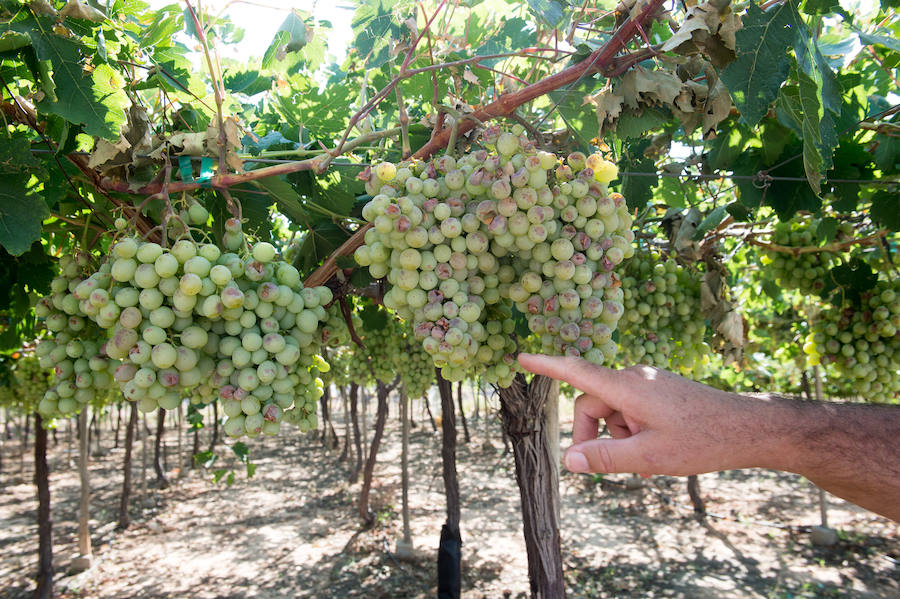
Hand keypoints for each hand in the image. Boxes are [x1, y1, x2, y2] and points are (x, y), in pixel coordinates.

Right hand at [517, 354, 763, 476]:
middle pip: (592, 403)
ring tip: (647, 460)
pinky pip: (631, 409)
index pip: (577, 372)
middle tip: (615, 466)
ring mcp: (648, 383)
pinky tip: (654, 454)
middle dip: (594, 435)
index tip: (521, 358)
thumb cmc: (702, 441)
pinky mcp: (659, 391)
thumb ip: (605, 458)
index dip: (547, 366)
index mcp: (627, 387)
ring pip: (612, 410)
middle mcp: (634, 377)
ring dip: (619, 436)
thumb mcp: (649, 456)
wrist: (748, 429)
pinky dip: (633, 431)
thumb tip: (569, 460)